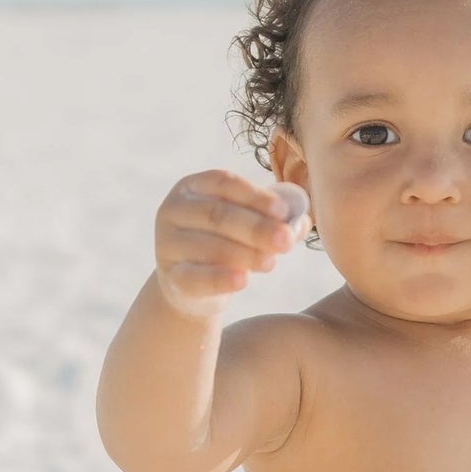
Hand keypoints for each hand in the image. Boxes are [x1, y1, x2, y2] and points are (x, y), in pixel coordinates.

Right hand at [153, 169, 311, 316]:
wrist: (193, 288)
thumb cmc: (227, 245)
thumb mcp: (247, 227)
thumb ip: (276, 220)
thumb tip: (302, 219)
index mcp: (193, 187)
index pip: (223, 183)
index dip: (255, 196)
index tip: (284, 211)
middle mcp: (174, 210)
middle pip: (217, 215)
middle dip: (256, 228)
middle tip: (286, 241)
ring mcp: (167, 245)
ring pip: (209, 247)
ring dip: (245, 254)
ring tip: (271, 263)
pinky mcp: (170, 278)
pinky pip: (196, 277)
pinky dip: (220, 279)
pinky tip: (243, 280)